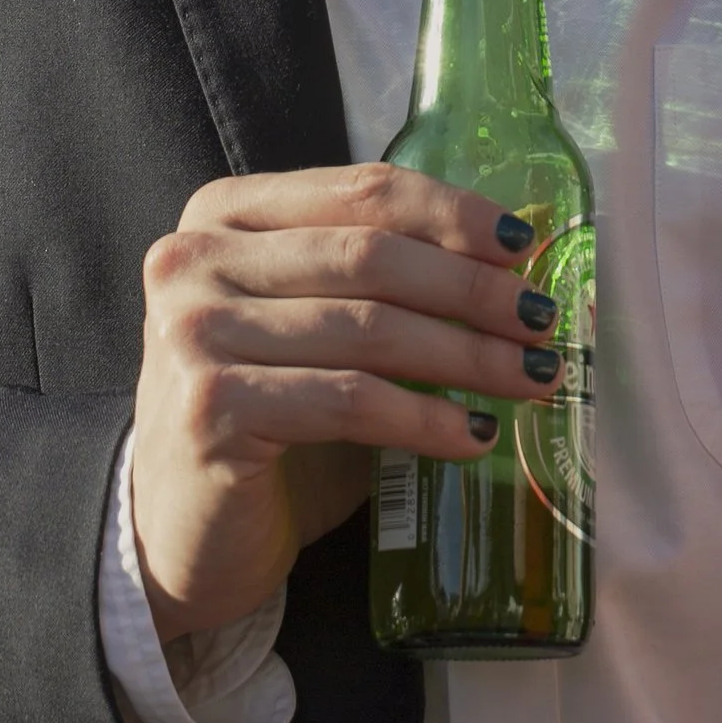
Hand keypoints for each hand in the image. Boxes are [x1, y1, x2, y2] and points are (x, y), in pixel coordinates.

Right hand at [132, 162, 559, 641]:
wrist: (178, 533)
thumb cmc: (266, 420)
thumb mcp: (317, 326)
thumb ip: (378, 280)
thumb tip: (511, 259)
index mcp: (224, 213)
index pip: (360, 189)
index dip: (452, 213)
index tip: (525, 244)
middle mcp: (194, 259)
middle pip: (370, 256)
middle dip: (472, 288)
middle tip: (543, 321)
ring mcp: (194, 332)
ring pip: (368, 328)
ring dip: (468, 355)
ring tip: (533, 378)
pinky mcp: (209, 407)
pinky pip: (348, 401)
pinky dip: (424, 417)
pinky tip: (472, 435)